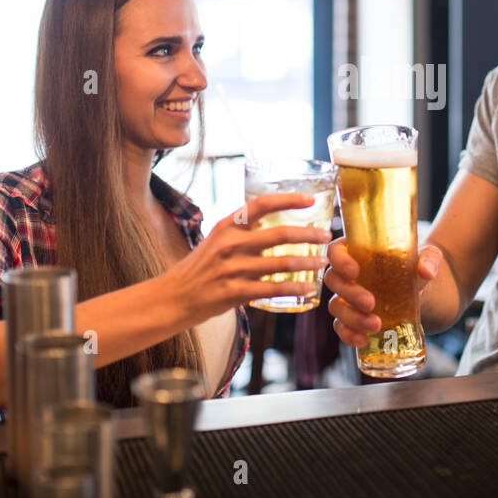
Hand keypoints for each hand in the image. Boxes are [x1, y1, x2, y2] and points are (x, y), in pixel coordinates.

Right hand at [165, 193, 331, 325]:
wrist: (171, 298)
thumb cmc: (198, 269)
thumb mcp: (215, 241)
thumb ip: (241, 233)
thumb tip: (274, 226)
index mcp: (226, 226)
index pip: (261, 204)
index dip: (288, 199)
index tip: (311, 199)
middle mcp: (229, 244)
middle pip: (278, 234)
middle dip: (308, 234)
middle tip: (327, 235)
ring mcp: (231, 269)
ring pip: (280, 264)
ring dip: (306, 263)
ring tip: (322, 262)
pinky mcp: (233, 293)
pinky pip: (272, 289)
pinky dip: (293, 288)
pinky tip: (307, 288)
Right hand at [325, 238, 441, 348]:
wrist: (423, 292)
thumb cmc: (418, 267)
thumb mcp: (428, 257)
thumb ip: (429, 259)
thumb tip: (427, 271)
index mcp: (358, 250)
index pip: (336, 250)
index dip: (339, 260)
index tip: (355, 271)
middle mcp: (348, 274)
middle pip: (333, 280)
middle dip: (349, 294)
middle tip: (371, 303)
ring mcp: (348, 297)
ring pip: (336, 306)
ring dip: (351, 318)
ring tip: (376, 325)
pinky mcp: (353, 318)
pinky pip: (342, 327)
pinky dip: (348, 335)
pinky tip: (363, 340)